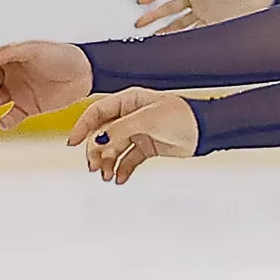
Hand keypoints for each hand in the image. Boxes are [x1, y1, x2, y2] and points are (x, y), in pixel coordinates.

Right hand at [0, 38, 94, 124]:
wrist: (87, 73)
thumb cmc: (60, 56)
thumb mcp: (32, 49)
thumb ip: (7, 53)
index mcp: (8, 58)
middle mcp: (10, 76)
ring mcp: (18, 92)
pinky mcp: (29, 108)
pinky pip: (10, 117)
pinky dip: (4, 122)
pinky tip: (4, 121)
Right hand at [69, 89, 202, 180]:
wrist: (208, 131)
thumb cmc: (183, 116)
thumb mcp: (147, 119)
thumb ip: (119, 129)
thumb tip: (96, 140)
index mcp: (128, 101)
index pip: (96, 112)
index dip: (82, 127)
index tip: (72, 143)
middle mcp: (130, 116)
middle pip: (102, 135)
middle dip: (96, 152)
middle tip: (94, 167)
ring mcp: (138, 132)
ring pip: (114, 149)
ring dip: (108, 163)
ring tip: (107, 176)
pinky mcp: (147, 147)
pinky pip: (129, 159)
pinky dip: (123, 169)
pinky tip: (119, 179)